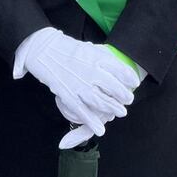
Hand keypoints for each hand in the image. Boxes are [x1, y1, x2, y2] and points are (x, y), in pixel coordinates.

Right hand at [17, 28, 138, 111]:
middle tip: (128, 100)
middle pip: (115, 88)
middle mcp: (91, 71)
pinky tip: (100, 129)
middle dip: (123, 96)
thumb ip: (101, 57)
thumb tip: (116, 66)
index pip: (121, 70)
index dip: (129, 78)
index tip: (134, 82)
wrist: (42, 48)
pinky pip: (83, 112)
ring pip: (102, 102)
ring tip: (121, 112)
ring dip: (113, 109)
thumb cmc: (65, 47)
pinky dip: (93, 122)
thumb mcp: (87, 47)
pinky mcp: (68, 95)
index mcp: (97, 57)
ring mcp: (80, 84)